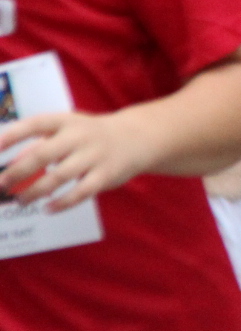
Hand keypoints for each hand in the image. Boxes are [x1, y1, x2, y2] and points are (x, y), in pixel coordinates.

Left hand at [0, 110, 159, 210]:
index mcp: (66, 121)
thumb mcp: (68, 130)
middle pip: (43, 155)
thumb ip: (42, 143)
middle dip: (17, 172)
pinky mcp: (106, 175)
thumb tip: (13, 163)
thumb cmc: (90, 135)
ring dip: (35, 191)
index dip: (12, 136)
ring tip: (21, 200)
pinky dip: (62, 203)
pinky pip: (80, 193)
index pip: (34, 125)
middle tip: (0, 185)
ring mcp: (94, 156)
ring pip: (59, 177)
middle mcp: (79, 136)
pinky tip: (47, 209)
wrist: (136, 138)